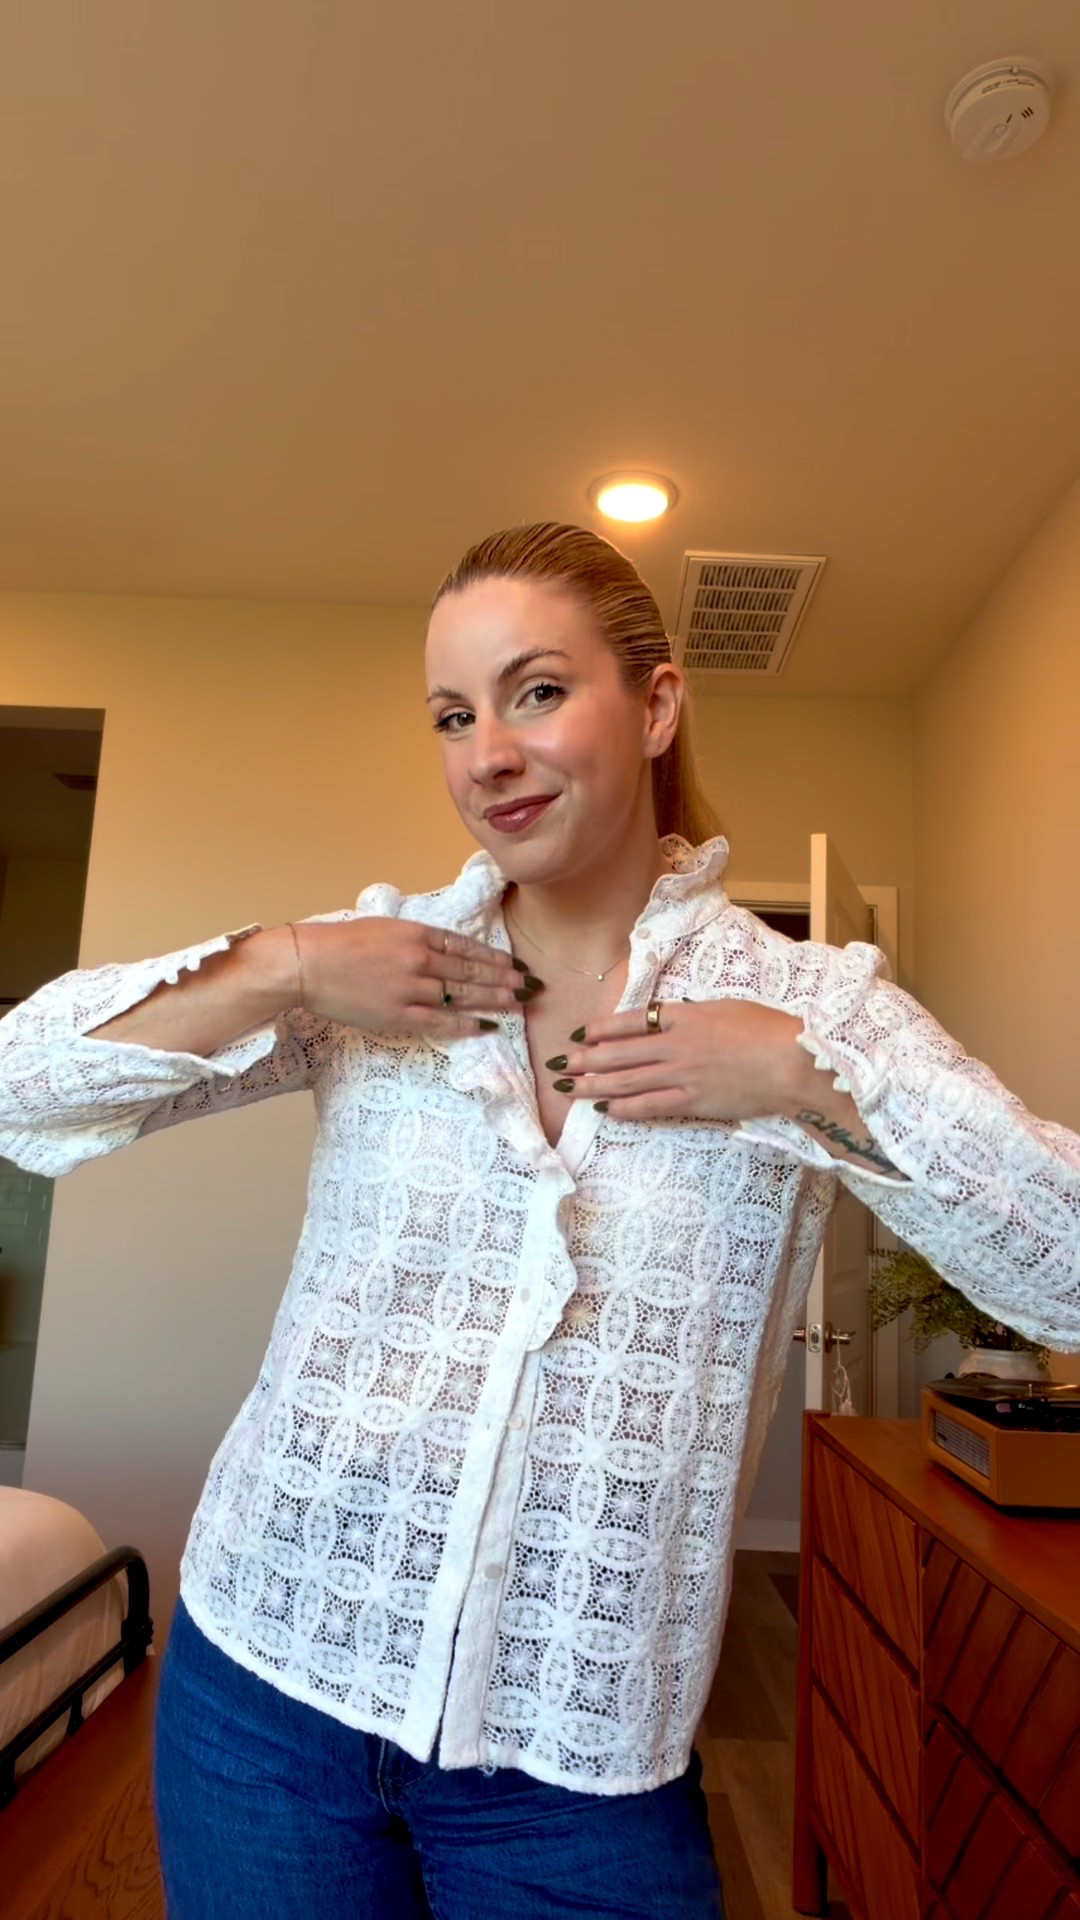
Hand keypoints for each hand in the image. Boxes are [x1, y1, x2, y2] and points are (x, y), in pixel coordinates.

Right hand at [289, 918, 532, 1038]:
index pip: (465, 945)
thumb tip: (441, 948)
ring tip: (517, 1003)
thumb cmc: (339, 944)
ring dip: (493, 999)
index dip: (493, 956)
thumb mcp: (383, 927)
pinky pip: (439, 1020)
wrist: (308, 964)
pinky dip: (464, 1024)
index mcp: (416, 933)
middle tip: (529, 985)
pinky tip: (484, 1026)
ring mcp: (410, 987)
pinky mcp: (397, 1013)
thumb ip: (414, 937)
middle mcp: (419, 958)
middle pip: (471, 970)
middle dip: (503, 978)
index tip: (514, 963)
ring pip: (461, 994)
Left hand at [561, 999, 802, 1122]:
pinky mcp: (692, 1102)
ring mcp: (681, 1075)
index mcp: (684, 1016)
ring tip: (572, 1089)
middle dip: (587, 1059)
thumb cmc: (767, 1029)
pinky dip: (625, 1108)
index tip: (582, 1034)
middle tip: (562, 1065)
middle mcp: (675, 1045)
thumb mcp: (725, 1008)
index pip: (631, 1021)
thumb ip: (694, 1015)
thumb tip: (670, 1020)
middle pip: (620, 1052)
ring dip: (596, 1085)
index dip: (602, 1029)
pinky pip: (650, 1106)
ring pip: (628, 1081)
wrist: (791, 1062)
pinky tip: (607, 1110)